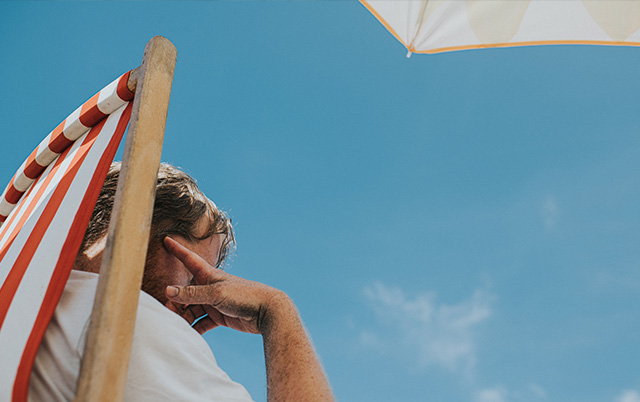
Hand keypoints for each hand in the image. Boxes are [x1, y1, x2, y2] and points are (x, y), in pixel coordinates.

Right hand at [163, 236, 289, 334]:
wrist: (267, 311)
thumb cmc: (244, 295)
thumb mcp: (216, 293)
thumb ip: (192, 294)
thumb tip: (168, 291)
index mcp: (209, 275)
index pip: (189, 260)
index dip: (177, 250)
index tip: (166, 239)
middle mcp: (209, 287)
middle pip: (185, 292)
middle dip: (174, 301)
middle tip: (167, 313)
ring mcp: (214, 302)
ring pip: (191, 309)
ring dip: (183, 317)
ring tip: (174, 326)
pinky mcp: (219, 316)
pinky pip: (202, 322)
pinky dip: (194, 328)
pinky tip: (187, 335)